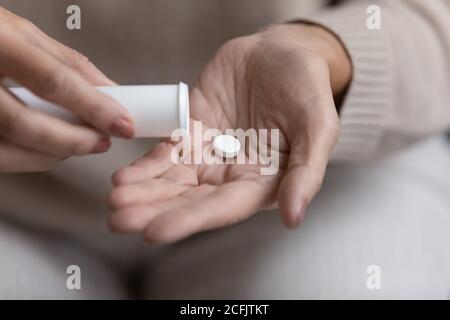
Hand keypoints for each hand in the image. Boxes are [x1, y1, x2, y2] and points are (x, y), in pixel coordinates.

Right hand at [0, 7, 133, 171]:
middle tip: (102, 141)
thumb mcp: (22, 32)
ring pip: (7, 150)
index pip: (53, 81)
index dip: (94, 108)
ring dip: (52, 155)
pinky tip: (47, 149)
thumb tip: (110, 91)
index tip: (123, 124)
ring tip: (79, 144)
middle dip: (74, 141)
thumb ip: (67, 63)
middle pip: (26, 124)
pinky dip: (27, 158)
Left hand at [108, 23, 350, 242]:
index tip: (155, 232)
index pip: (224, 207)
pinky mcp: (191, 133)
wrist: (281, 51)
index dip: (190, 220)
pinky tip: (123, 177)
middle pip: (190, 200)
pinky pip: (165, 154)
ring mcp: (209, 155)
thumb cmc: (306, 86)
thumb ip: (307, 171)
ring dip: (142, 193)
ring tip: (114, 201)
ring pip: (172, 181)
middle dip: (155, 211)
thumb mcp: (318, 124)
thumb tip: (293, 217)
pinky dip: (143, 167)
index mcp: (264, 181)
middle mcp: (233, 175)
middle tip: (119, 220)